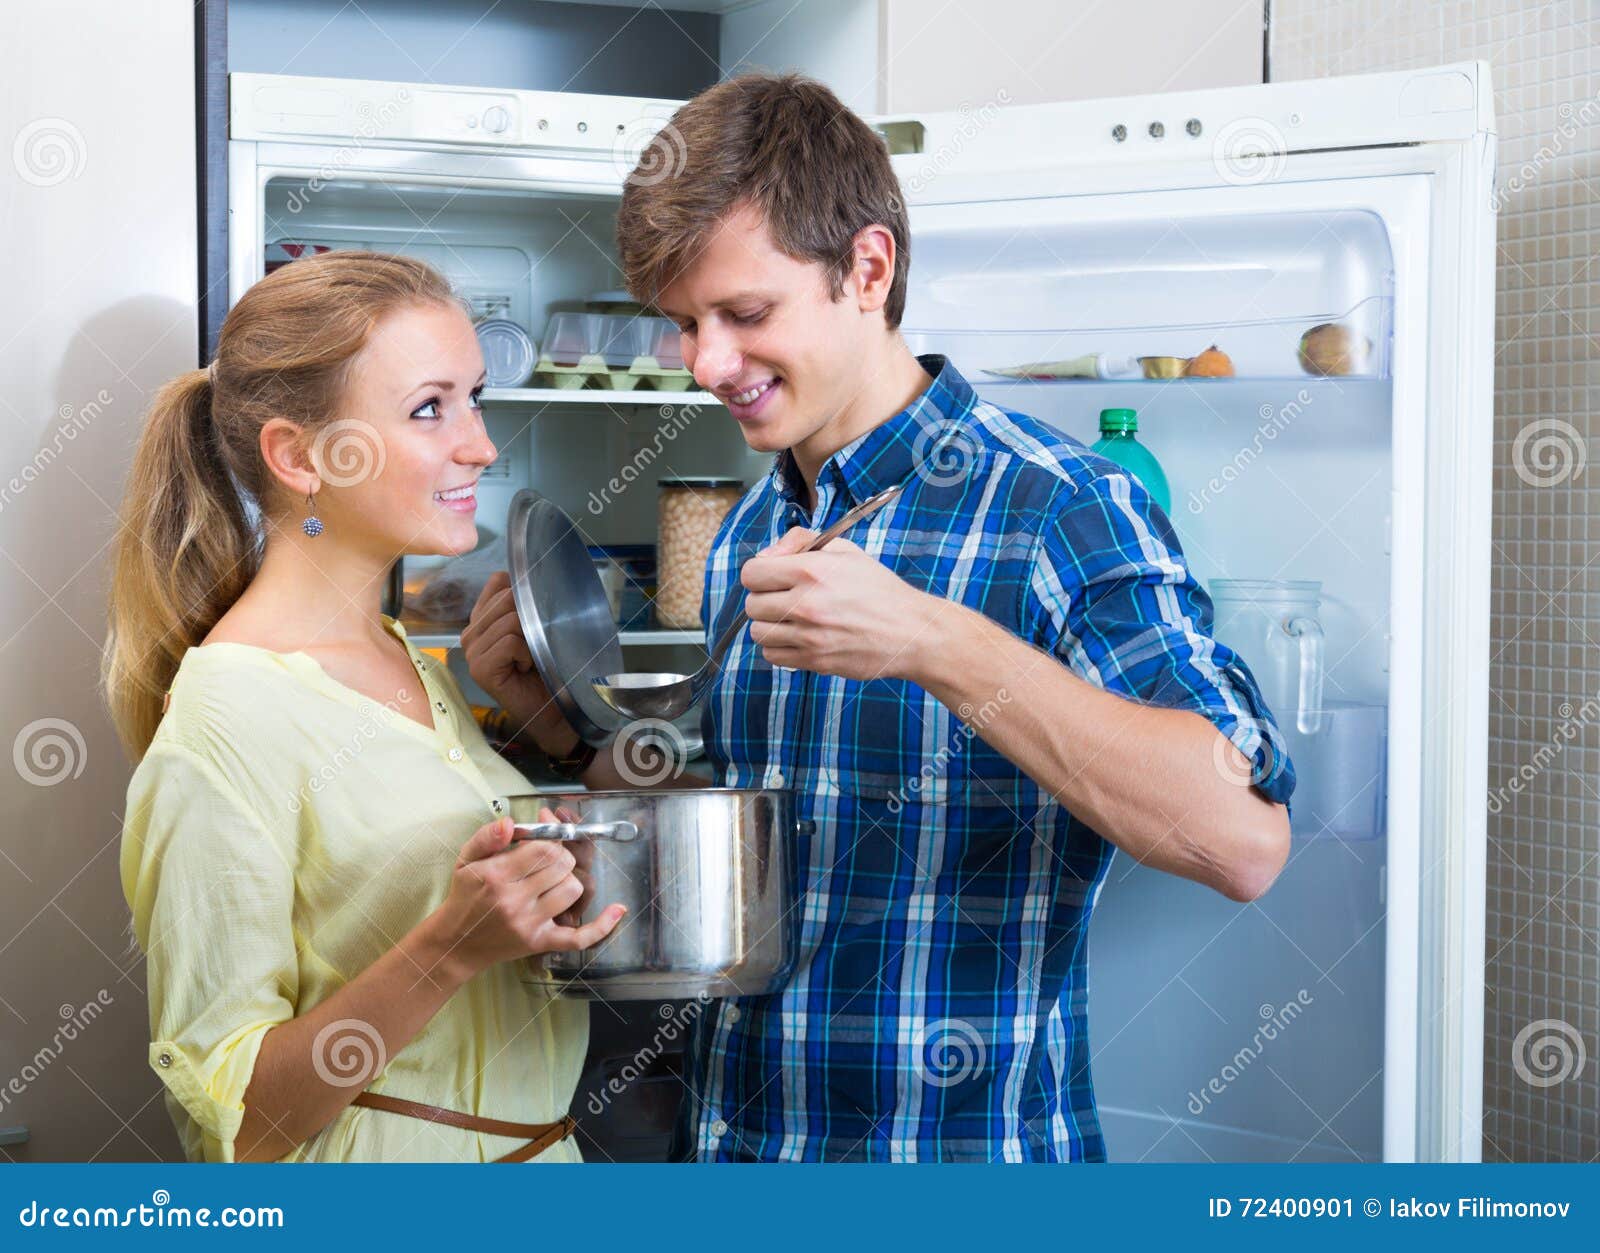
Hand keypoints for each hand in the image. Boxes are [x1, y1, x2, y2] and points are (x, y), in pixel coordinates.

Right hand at [430, 813, 625, 978]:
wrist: (456, 942)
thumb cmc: (464, 896)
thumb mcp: (465, 860)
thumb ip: (487, 836)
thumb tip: (511, 822)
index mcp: (497, 876)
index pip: (543, 848)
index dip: (551, 836)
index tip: (545, 835)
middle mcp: (515, 901)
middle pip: (562, 865)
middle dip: (559, 855)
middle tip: (546, 857)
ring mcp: (530, 924)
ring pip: (573, 889)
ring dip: (567, 878)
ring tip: (551, 879)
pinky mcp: (540, 942)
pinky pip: (579, 937)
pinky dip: (602, 925)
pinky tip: (618, 909)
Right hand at [460, 571, 577, 754]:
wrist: (559, 708)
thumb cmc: (551, 667)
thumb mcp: (538, 626)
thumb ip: (525, 601)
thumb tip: (523, 571)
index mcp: (482, 619)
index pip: (499, 582)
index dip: (524, 595)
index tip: (536, 622)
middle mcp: (471, 633)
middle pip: (506, 598)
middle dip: (532, 620)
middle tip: (536, 647)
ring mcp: (471, 652)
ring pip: (509, 620)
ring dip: (532, 640)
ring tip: (531, 659)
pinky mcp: (479, 669)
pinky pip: (509, 641)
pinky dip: (527, 654)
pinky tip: (526, 669)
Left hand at [739, 527, 939, 682]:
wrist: (910, 631)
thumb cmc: (879, 590)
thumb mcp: (844, 550)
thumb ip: (799, 541)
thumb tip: (767, 555)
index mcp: (811, 571)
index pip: (751, 574)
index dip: (759, 573)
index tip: (772, 576)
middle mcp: (806, 604)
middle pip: (751, 604)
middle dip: (764, 598)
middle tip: (785, 598)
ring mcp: (809, 636)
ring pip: (758, 633)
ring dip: (770, 625)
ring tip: (791, 619)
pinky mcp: (814, 661)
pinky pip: (772, 656)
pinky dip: (779, 648)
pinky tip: (799, 638)